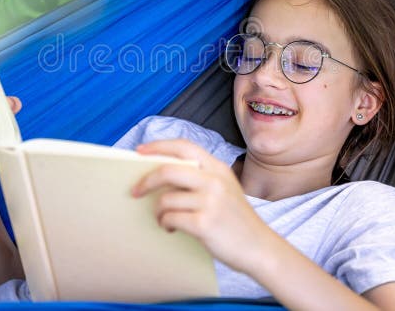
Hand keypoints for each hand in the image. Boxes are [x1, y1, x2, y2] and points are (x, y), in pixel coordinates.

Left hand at [132, 139, 273, 273]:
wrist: (259, 248)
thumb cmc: (236, 220)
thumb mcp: (225, 189)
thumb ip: (200, 178)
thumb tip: (161, 175)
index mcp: (218, 168)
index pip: (183, 147)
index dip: (158, 146)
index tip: (139, 151)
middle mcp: (215, 181)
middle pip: (168, 171)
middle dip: (146, 181)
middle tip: (135, 191)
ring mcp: (210, 202)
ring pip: (166, 199)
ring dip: (158, 211)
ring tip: (163, 219)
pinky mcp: (204, 224)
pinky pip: (170, 218)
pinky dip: (165, 224)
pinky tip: (171, 229)